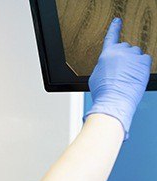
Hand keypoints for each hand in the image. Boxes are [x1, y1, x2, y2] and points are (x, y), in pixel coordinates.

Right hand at [84, 18, 151, 139]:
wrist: (114, 100)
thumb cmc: (103, 91)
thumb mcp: (95, 76)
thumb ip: (103, 65)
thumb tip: (108, 64)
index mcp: (106, 54)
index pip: (111, 36)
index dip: (114, 28)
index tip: (117, 21)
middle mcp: (120, 52)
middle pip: (126, 48)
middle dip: (125, 57)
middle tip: (122, 71)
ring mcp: (133, 57)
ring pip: (136, 54)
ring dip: (133, 62)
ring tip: (128, 76)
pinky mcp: (143, 63)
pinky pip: (145, 60)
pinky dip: (142, 67)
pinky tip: (135, 76)